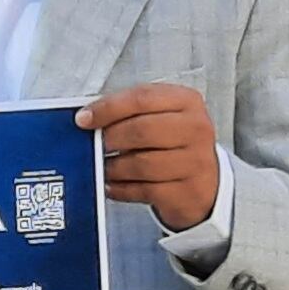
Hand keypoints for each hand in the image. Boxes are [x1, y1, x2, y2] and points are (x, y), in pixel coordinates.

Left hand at [78, 82, 219, 230]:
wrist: (204, 180)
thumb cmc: (173, 142)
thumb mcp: (160, 116)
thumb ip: (129, 112)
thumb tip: (87, 119)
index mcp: (186, 101)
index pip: (142, 98)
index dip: (108, 108)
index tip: (83, 119)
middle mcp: (196, 129)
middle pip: (142, 130)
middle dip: (110, 138)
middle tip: (94, 145)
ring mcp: (195, 161)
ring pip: (142, 164)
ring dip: (113, 167)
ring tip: (102, 166)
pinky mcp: (186, 191)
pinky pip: (143, 190)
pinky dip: (120, 189)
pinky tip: (111, 185)